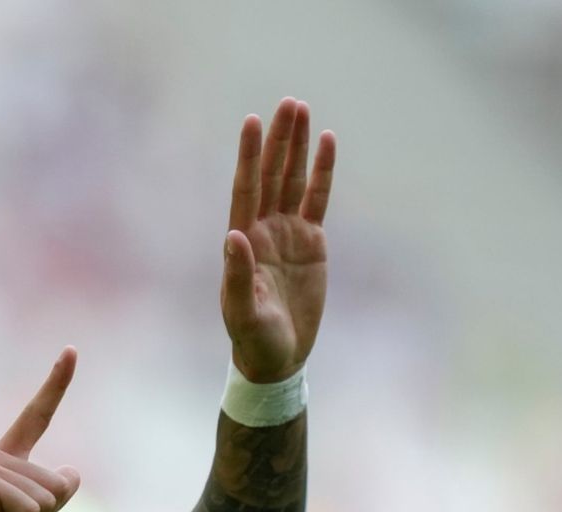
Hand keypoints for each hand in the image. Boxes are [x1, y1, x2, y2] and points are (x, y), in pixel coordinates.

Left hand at [222, 98, 337, 382]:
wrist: (276, 357)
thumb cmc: (252, 338)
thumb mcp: (242, 311)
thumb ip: (238, 275)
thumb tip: (234, 235)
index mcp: (242, 241)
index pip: (246, 188)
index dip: (249, 155)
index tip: (252, 121)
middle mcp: (263, 229)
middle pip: (271, 175)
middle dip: (279, 139)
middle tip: (289, 103)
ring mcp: (288, 233)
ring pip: (293, 180)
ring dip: (298, 147)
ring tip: (302, 110)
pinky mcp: (312, 244)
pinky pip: (317, 200)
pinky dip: (322, 173)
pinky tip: (326, 144)